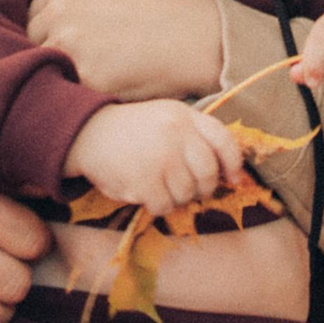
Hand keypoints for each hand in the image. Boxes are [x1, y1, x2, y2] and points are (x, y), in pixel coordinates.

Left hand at [29, 0, 224, 99]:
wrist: (197, 36)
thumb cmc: (161, 0)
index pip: (32, 14)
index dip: (50, 28)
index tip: (71, 38)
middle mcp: (59, 14)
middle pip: (33, 42)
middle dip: (52, 49)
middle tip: (81, 58)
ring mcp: (71, 48)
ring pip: (45, 67)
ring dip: (61, 72)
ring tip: (88, 73)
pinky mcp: (87, 80)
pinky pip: (68, 90)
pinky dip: (80, 91)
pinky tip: (100, 85)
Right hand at [64, 100, 246, 215]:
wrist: (90, 134)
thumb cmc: (135, 130)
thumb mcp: (168, 118)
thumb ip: (196, 137)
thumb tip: (229, 173)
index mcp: (185, 116)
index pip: (223, 140)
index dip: (234, 163)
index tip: (233, 179)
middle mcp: (176, 134)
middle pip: (208, 173)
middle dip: (203, 187)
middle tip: (191, 189)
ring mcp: (160, 158)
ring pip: (187, 194)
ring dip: (177, 197)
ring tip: (160, 185)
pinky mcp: (144, 181)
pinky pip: (165, 206)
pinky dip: (158, 205)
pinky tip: (146, 193)